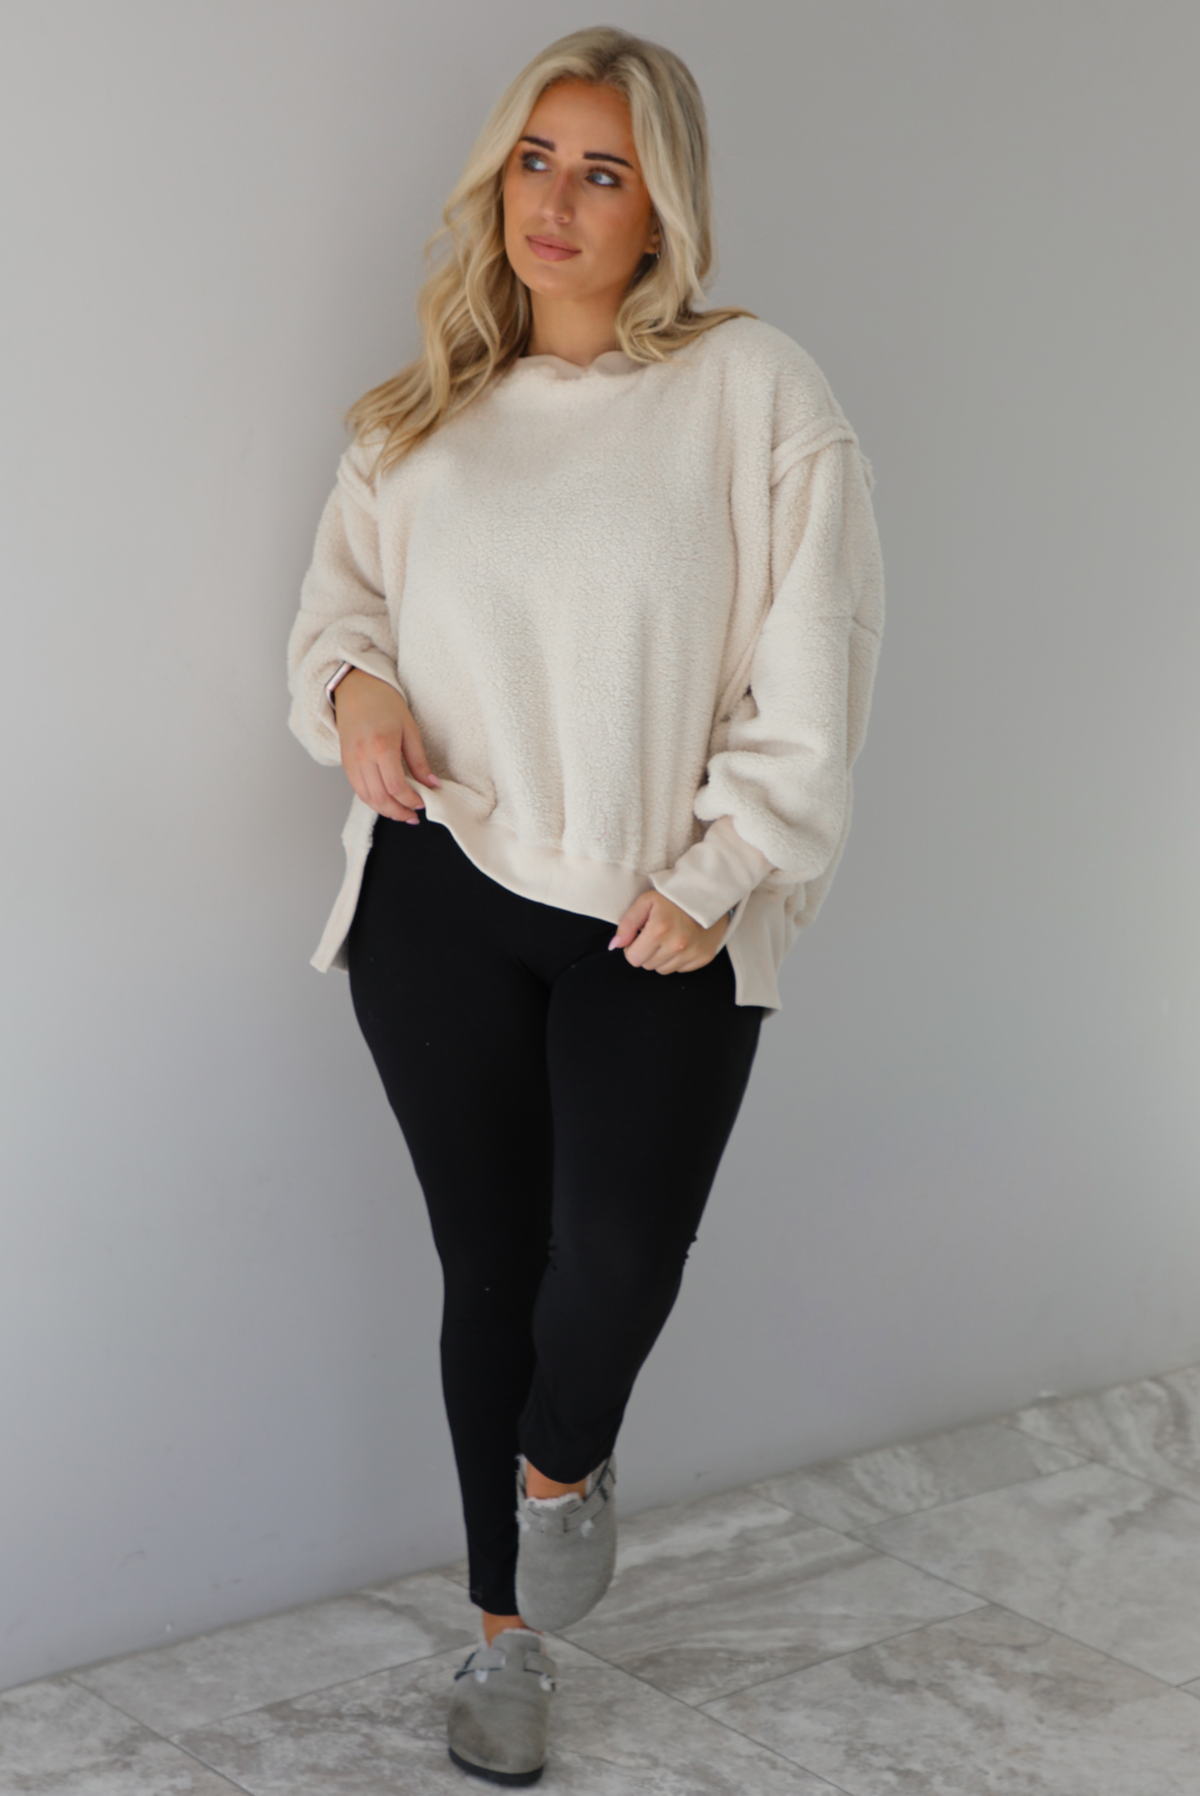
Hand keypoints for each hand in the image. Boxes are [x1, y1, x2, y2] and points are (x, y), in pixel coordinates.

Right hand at [333, 667, 440, 821]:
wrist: (356, 687)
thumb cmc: (384, 703)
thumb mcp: (410, 728)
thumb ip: (419, 760)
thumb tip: (432, 784)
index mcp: (382, 746)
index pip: (396, 787)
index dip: (411, 800)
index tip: (423, 802)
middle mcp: (363, 757)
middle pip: (380, 798)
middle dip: (398, 812)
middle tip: (413, 817)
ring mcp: (351, 760)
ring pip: (366, 798)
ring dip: (384, 811)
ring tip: (400, 813)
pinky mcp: (345, 762)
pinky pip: (357, 789)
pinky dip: (371, 801)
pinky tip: (385, 802)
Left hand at [608, 890, 728, 973]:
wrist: (708, 893)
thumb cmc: (673, 896)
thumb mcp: (646, 902)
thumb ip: (627, 924)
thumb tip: (615, 945)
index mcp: (659, 930)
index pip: (634, 958)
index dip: (633, 948)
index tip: (640, 936)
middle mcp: (677, 945)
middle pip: (647, 965)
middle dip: (647, 953)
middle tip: (656, 935)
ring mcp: (692, 952)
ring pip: (663, 970)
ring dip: (662, 957)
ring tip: (669, 938)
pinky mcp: (703, 957)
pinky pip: (681, 969)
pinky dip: (678, 959)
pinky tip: (683, 942)